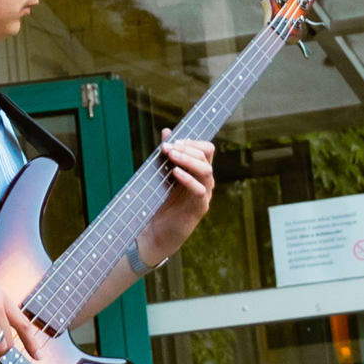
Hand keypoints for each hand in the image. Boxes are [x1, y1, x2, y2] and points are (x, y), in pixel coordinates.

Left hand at [136, 135, 216, 267]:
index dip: (192, 141)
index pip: (207, 149)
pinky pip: (199, 190)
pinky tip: (175, 173)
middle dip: (187, 148)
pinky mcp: (199, 209)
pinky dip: (188, 179)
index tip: (173, 140)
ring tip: (171, 156)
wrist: (156, 232)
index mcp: (198, 172)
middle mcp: (205, 181)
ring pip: (206, 170)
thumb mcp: (162, 174)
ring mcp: (204, 195)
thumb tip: (167, 130)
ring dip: (188, 159)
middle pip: (207, 156)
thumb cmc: (160, 203)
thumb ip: (167, 154)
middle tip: (168, 147)